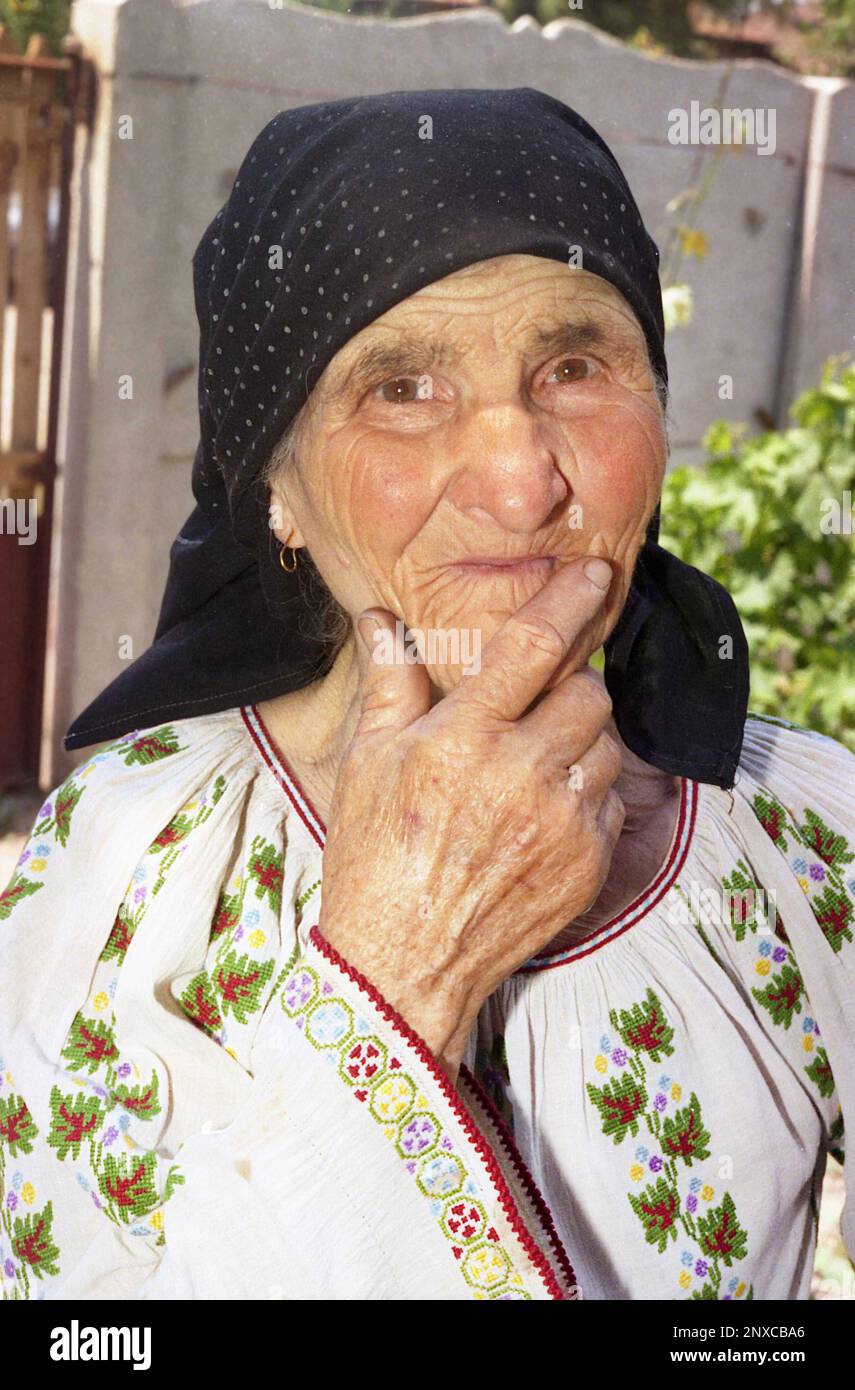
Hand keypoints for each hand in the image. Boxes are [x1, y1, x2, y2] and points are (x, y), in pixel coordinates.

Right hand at [316, 557, 624, 1080]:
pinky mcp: (588, 863)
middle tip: (536, 709)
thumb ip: (390, 687)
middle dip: (570, 687)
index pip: (532, 646)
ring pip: (608, 745)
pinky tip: (544, 814)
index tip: (593, 575)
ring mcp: (563, 822)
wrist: (403, 964)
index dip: (569, 601)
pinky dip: (589, 796)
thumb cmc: (372, 860)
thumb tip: (379, 621)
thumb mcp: (367, 765)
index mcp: (463, 739)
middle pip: (588, 693)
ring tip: (536, 765)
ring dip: (582, 741)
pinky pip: (613, 802)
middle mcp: (522, 774)